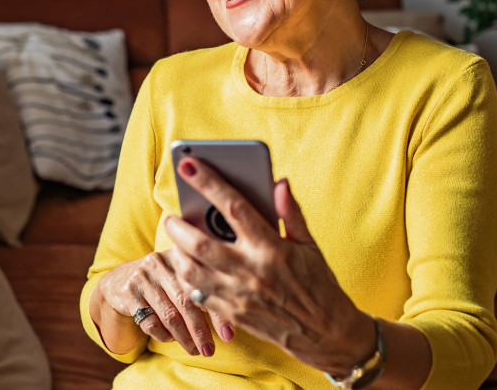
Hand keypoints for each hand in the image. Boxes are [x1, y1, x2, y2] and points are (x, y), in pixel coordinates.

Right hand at [93, 248, 236, 357]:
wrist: (119, 280)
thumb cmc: (163, 281)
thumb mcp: (181, 275)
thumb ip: (204, 285)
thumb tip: (235, 315)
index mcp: (180, 255)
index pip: (204, 285)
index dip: (219, 312)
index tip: (230, 335)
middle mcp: (161, 262)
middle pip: (186, 301)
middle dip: (200, 330)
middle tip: (209, 350)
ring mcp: (143, 276)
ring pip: (168, 314)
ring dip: (184, 338)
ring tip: (195, 350)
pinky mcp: (128, 292)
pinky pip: (149, 321)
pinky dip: (162, 335)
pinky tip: (170, 339)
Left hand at [164, 157, 373, 373]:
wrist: (325, 333)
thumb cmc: (319, 284)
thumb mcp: (309, 245)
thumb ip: (291, 212)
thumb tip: (279, 182)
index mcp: (271, 247)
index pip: (233, 207)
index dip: (209, 183)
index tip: (189, 164)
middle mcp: (251, 271)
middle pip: (200, 243)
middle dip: (178, 226)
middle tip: (171, 216)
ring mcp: (239, 296)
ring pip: (192, 272)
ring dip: (178, 253)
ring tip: (178, 242)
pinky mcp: (233, 315)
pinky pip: (199, 296)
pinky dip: (189, 280)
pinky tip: (191, 268)